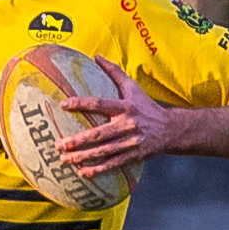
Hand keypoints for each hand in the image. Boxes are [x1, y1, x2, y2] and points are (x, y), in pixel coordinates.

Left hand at [56, 57, 182, 176]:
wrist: (169, 129)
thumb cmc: (146, 106)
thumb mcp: (133, 87)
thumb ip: (114, 72)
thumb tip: (96, 56)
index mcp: (125, 106)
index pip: (100, 104)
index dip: (81, 104)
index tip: (63, 104)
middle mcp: (128, 125)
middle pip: (99, 134)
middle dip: (77, 141)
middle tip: (59, 144)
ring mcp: (131, 142)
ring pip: (103, 152)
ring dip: (82, 157)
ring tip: (64, 160)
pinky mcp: (133, 156)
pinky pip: (113, 164)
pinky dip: (97, 170)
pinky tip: (82, 173)